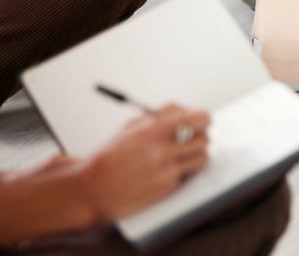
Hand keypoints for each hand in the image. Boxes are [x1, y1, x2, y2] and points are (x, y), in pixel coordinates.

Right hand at [81, 104, 209, 220]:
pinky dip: (184, 171)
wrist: (93, 189)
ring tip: (185, 154)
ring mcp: (168, 172)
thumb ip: (159, 115)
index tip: (204, 120)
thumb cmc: (109, 157)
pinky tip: (168, 170)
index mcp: (153, 131)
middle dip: (200, 136)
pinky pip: (189, 175)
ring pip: (203, 158)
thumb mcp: (130, 127)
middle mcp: (163, 151)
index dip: (204, 118)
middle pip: (204, 138)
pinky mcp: (169, 189)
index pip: (196, 118)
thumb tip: (184, 109)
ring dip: (197, 155)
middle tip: (193, 138)